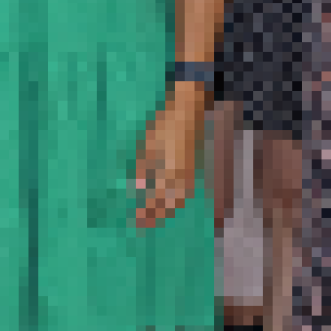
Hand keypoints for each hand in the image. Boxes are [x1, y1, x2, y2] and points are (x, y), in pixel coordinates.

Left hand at [132, 86, 205, 228]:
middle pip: (171, 205)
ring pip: (180, 199)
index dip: (147, 213)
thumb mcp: (147, 145)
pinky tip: (168, 196)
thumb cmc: (164, 124)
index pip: (157, 201)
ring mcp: (191, 172)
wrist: (188, 108)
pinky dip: (176, 198)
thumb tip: (137, 188)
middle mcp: (183, 177)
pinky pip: (186, 189)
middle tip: (144, 223)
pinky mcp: (194, 166)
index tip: (136, 221)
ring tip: (156, 214)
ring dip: (168, 209)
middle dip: (157, 215)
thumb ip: (142, 169)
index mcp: (170, 173)